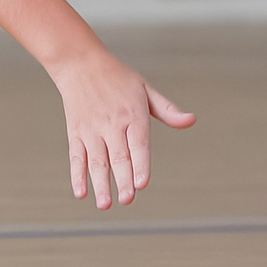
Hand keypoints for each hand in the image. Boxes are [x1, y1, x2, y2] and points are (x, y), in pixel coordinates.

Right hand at [49, 48, 194, 209]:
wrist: (79, 62)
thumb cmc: (117, 77)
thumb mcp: (145, 88)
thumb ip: (167, 110)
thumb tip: (191, 121)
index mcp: (132, 114)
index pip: (137, 144)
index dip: (140, 164)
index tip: (141, 183)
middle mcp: (111, 124)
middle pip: (117, 156)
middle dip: (122, 180)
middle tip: (127, 200)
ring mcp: (91, 129)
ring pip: (96, 161)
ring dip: (99, 183)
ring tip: (105, 205)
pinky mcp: (76, 132)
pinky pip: (76, 156)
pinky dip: (76, 175)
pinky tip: (81, 192)